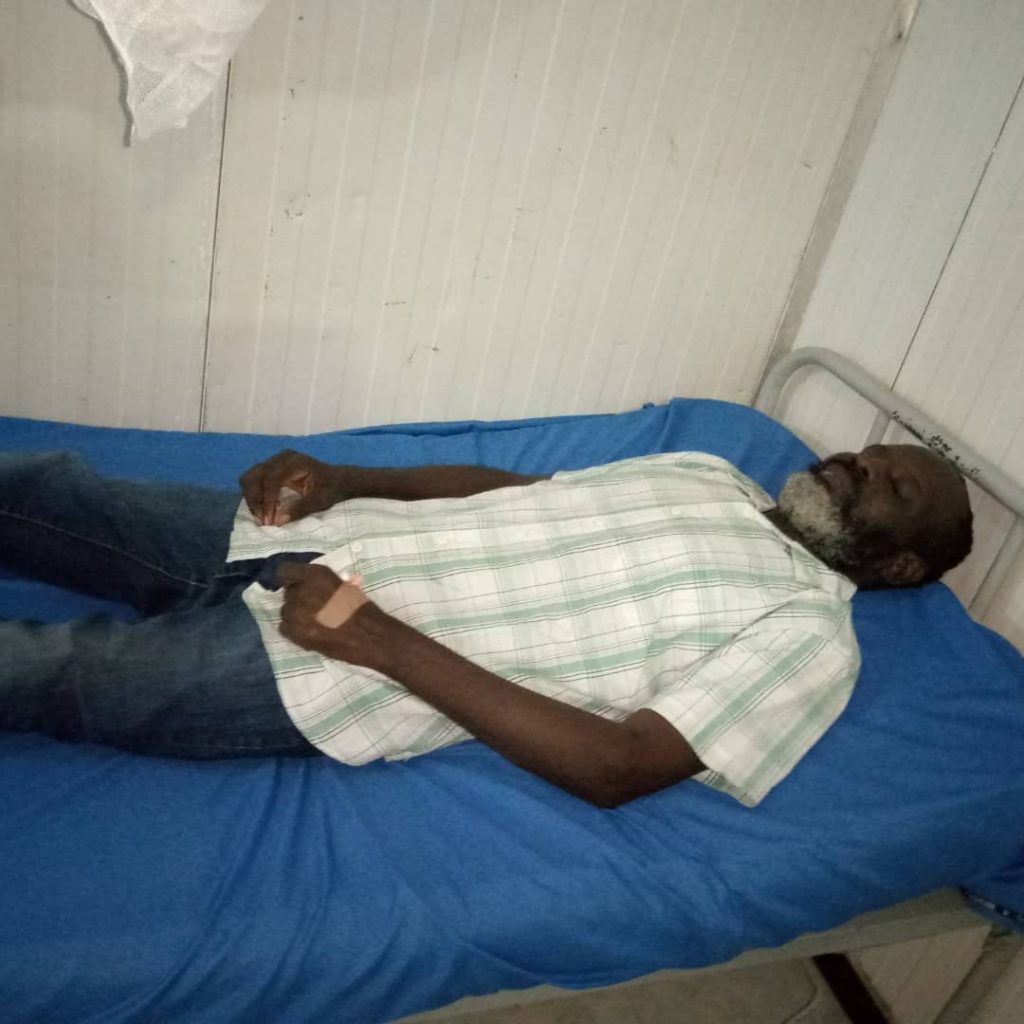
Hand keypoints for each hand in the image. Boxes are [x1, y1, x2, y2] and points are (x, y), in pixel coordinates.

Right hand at [240, 449, 343, 524]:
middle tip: (263, 521)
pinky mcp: (271, 468)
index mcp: (296, 462)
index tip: (269, 521)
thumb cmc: (331, 489)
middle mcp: (282, 458)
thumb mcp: (321, 501)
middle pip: (255, 476)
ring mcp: (275, 461)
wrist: (337, 479)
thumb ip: (300, 509)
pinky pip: (253, 480)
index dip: (268, 501)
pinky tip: (263, 510)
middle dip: (255, 500)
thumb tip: (277, 520)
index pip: (272, 480)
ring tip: (261, 517)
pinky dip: (254, 496)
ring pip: (249, 477)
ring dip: (252, 499)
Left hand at [276, 562, 390, 667]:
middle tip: (313, 608)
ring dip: (296, 616)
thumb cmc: (361, 609)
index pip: (285, 571)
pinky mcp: (294, 631)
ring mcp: (295, 611)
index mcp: (315, 574)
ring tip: (314, 623)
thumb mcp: (343, 586)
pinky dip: (295, 631)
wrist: (369, 635)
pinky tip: (310, 633)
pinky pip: (285, 628)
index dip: (291, 579)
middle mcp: (300, 589)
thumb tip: (315, 588)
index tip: (297, 585)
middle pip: (288, 592)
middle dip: (298, 599)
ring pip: (286, 611)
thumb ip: (324, 584)